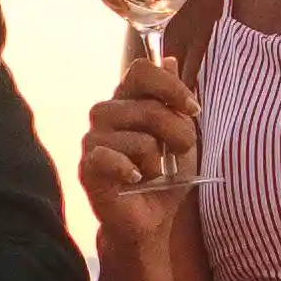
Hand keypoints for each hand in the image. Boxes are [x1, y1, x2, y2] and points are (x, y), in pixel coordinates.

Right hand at [72, 29, 204, 236]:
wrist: (150, 220)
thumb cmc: (165, 177)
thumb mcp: (181, 135)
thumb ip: (174, 101)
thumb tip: (171, 59)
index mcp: (127, 100)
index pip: (142, 70)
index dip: (171, 86)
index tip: (193, 110)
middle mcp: (106, 114)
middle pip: (148, 106)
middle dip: (177, 133)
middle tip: (179, 152)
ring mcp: (93, 140)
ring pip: (139, 138)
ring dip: (157, 161)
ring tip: (152, 173)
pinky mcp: (87, 167)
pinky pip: (111, 158)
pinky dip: (132, 170)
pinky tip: (136, 180)